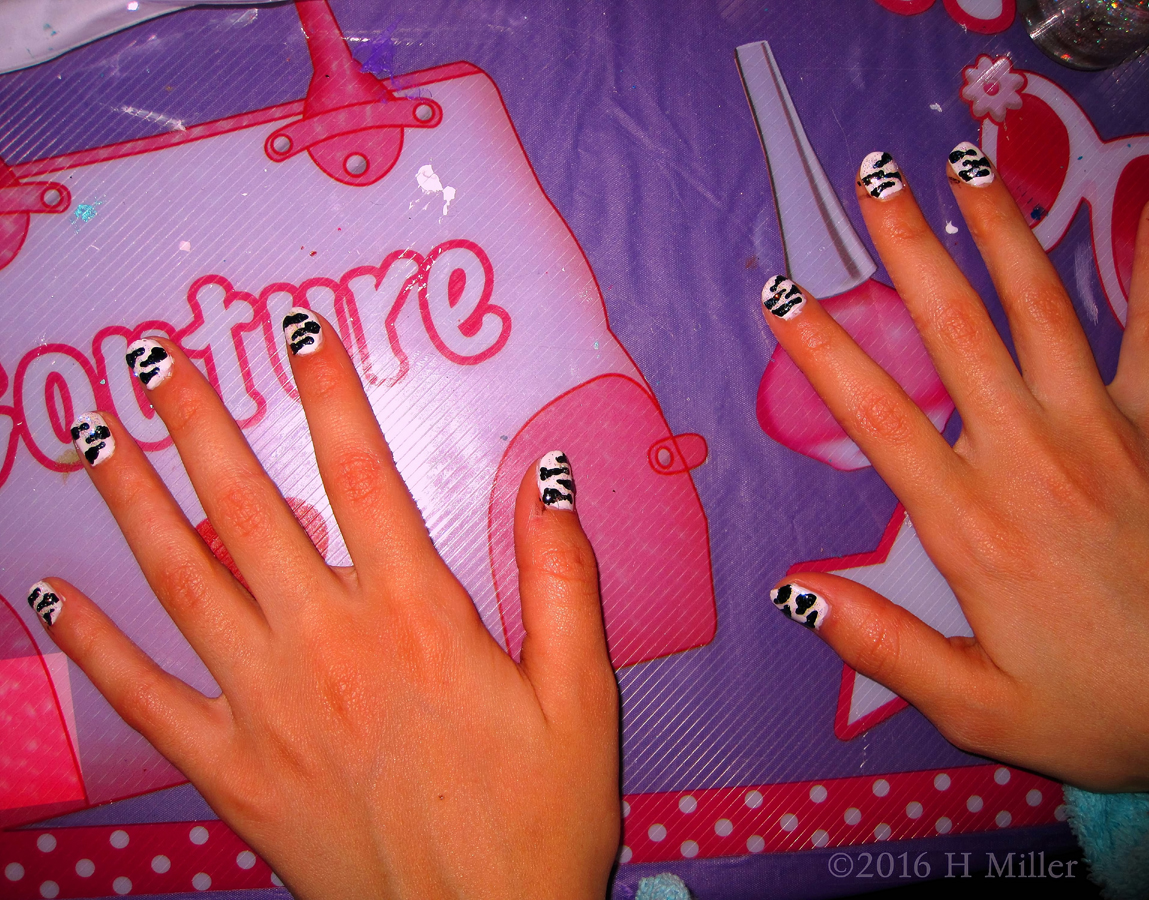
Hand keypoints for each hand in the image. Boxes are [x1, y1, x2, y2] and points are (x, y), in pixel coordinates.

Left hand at [29, 312, 619, 897]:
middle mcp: (328, 646)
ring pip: (182, 585)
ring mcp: (268, 710)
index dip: (329, 392)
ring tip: (93, 437)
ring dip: (134, 504)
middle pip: (249, 509)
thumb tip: (549, 477)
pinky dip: (91, 646)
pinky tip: (48, 595)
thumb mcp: (584, 696)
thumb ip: (565, 579)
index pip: (362, 474)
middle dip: (200, 424)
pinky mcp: (234, 773)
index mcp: (418, 618)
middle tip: (156, 358)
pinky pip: (145, 701)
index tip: (299, 328)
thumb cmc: (540, 818)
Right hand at [762, 148, 1148, 791]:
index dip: (823, 349)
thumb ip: (882, 646)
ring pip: (1042, 309)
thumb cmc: (1099, 709)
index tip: (783, 294)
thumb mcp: (977, 708)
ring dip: (1000, 231)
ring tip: (966, 166)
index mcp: (974, 525)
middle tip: (874, 180)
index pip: (879, 416)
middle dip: (908, 249)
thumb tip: (793, 592)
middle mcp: (1032, 458)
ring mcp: (1106, 433)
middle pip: (956, 332)